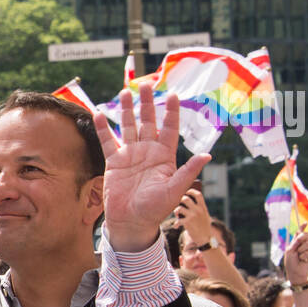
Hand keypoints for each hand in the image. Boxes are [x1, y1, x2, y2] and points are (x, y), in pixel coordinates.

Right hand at [94, 84, 210, 252]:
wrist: (131, 222)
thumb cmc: (155, 209)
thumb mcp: (175, 190)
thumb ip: (188, 171)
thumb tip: (207, 155)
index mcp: (165, 157)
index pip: (170, 129)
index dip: (171, 112)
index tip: (173, 95)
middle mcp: (148, 152)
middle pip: (148, 122)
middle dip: (148, 103)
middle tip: (147, 85)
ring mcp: (130, 155)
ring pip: (129, 127)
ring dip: (127, 110)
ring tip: (125, 92)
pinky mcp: (114, 162)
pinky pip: (108, 142)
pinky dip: (103, 129)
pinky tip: (100, 115)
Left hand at [173, 187, 212, 245]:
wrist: (205, 238)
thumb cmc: (203, 226)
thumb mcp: (204, 215)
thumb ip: (198, 208)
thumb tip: (186, 200)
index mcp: (203, 207)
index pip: (198, 195)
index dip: (191, 191)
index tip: (187, 191)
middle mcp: (198, 210)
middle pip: (185, 199)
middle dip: (180, 200)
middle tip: (178, 204)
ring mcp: (192, 216)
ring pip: (179, 208)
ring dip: (176, 211)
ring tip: (177, 214)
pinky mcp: (187, 223)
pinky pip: (177, 220)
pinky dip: (175, 224)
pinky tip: (176, 227)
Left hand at [282, 231, 307, 285]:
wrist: (295, 272)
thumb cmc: (291, 262)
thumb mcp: (290, 251)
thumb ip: (296, 242)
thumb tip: (300, 233)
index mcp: (295, 242)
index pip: (299, 233)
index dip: (302, 227)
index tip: (305, 223)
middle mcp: (302, 244)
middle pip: (306, 235)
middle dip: (302, 238)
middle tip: (298, 246)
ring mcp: (307, 249)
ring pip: (307, 244)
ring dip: (301, 251)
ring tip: (299, 256)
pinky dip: (304, 256)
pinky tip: (302, 260)